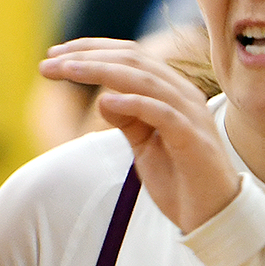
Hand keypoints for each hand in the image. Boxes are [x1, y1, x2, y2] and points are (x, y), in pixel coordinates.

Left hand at [40, 38, 240, 233]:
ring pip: (144, 80)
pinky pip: (162, 113)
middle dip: (87, 57)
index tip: (55, 54)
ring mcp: (190, 114)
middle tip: (49, 61)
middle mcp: (182, 94)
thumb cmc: (180, 178)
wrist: (215, 215)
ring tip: (67, 71)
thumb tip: (103, 98)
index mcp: (170, 91)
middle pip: (132, 60)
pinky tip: (105, 101)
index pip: (129, 56)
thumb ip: (128, 120)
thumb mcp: (145, 145)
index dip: (91, 50)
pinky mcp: (192, 139)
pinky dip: (133, 104)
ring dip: (101, 71)